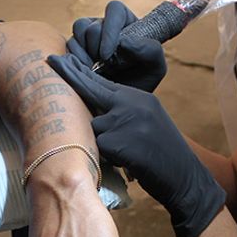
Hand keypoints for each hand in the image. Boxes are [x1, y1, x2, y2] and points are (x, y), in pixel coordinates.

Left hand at [48, 53, 225, 236]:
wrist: (184, 176)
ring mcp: (126, 122)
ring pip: (93, 128)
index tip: (59, 59)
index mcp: (138, 98)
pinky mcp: (120, 142)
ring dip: (102, 143)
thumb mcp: (146, 120)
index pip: (102, 82)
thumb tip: (92, 108)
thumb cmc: (161, 153)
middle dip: (71, 79)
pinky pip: (99, 147)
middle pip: (91, 92)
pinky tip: (128, 162)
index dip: (78, 72)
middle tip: (52, 61)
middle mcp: (132, 104)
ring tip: (126, 153)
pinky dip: (108, 158)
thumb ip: (122, 110)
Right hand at [67, 0, 165, 92]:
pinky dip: (75, 60)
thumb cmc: (142, 79)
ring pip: (78, 31)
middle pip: (93, 25)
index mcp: (126, 21)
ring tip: (95, 71)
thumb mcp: (156, 66)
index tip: (107, 55)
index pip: (114, 10)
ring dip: (84, 54)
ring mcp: (88, 35)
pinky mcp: (76, 47)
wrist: (124, 100)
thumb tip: (124, 41)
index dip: (109, 30)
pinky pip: (69, 45)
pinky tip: (86, 72)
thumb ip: (150, 50)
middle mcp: (105, 25)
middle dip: (96, 48)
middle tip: (105, 68)